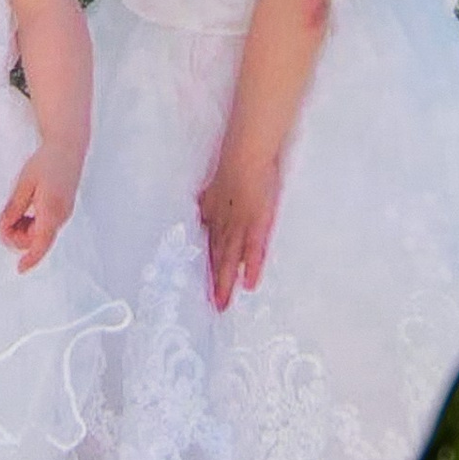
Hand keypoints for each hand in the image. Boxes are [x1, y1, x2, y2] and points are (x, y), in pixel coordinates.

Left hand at [0, 147, 78, 272]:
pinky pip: (46, 225)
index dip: (30, 259)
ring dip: (24, 229)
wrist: (68, 147)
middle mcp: (61, 215)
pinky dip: (32, 223)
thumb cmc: (46, 162)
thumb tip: (3, 228)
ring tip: (13, 212)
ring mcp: (64, 213)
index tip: (20, 269)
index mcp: (51, 210)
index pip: (40, 243)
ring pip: (41, 233)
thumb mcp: (24, 184)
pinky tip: (24, 211)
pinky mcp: (63, 209)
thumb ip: (14, 208)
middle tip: (3, 222)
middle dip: (18, 237)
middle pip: (37, 240)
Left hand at [197, 145, 281, 308]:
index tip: (207, 286)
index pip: (212, 244)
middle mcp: (224, 222)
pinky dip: (251, 266)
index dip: (210, 265)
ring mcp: (240, 224)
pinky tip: (249, 284)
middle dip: (216, 282)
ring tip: (224, 304)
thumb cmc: (236, 162)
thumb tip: (201, 209)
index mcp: (215, 213)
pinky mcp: (257, 223)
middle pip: (218, 256)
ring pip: (230, 258)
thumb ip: (210, 200)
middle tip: (215, 306)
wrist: (246, 153)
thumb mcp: (217, 184)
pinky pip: (253, 249)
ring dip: (227, 281)